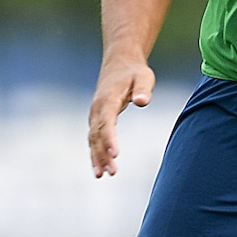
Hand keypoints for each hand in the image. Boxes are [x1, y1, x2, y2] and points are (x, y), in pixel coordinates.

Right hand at [89, 53, 155, 176]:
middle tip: (112, 172)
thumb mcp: (144, 77)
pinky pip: (94, 137)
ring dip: (97, 157)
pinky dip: (95, 152)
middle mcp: (98, 108)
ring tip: (102, 175)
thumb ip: (143, 90)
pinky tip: (100, 168)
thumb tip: (142, 101)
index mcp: (108, 99)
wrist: (120, 61)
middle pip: (98, 134)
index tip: (115, 155)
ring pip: (93, 138)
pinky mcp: (98, 118)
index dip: (110, 139)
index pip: (107, 122)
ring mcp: (96, 113)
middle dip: (103, 154)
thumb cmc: (135, 71)